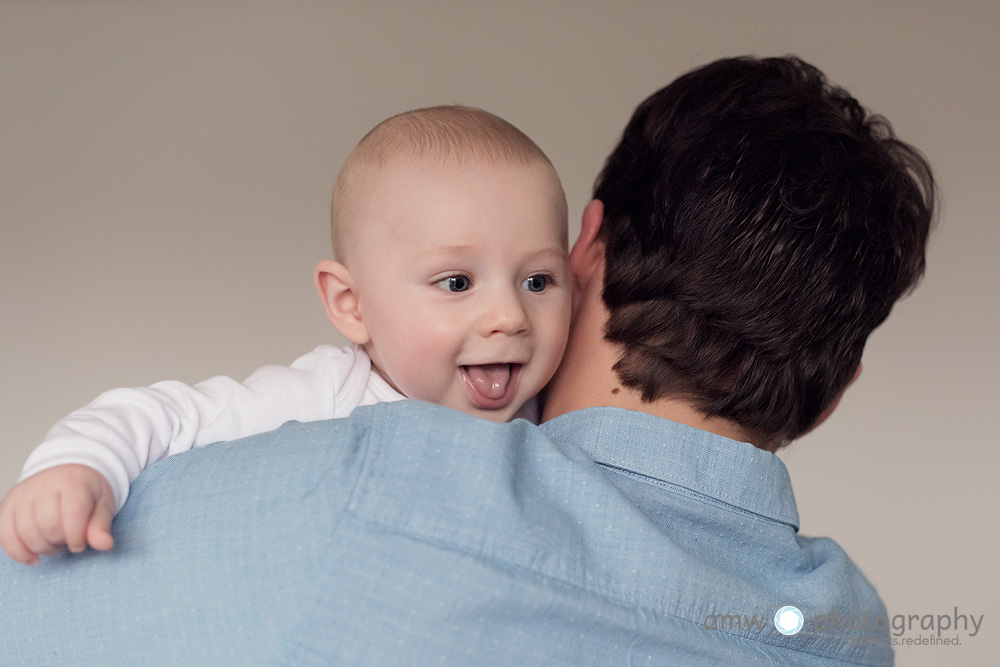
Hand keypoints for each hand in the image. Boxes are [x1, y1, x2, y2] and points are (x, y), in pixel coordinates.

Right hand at [0, 464, 114, 564]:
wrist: (66, 471)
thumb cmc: (86, 491)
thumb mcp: (103, 504)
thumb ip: (101, 525)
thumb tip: (105, 545)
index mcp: (72, 482)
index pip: (73, 513)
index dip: (77, 536)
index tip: (81, 542)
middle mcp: (43, 485)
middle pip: (48, 526)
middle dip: (61, 541)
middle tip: (68, 539)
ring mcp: (22, 495)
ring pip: (26, 533)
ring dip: (42, 548)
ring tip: (54, 543)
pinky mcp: (8, 505)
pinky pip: (5, 534)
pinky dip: (18, 552)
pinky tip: (33, 557)